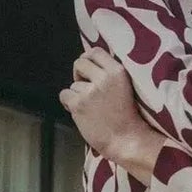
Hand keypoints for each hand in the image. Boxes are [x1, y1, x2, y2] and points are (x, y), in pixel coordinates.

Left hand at [58, 44, 149, 160]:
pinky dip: (69, 103)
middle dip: (79, 74)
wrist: (126, 140)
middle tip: (85, 87)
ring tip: (91, 108)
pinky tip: (80, 111)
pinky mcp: (79, 104)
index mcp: (118, 72)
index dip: (88, 59)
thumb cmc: (126, 117)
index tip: (88, 69)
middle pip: (80, 63)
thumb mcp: (125, 87)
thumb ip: (109, 75)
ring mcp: (90, 91)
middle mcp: (104, 78)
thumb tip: (89, 63)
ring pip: (73, 84)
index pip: (96, 52)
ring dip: (77, 94)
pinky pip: (64, 95)